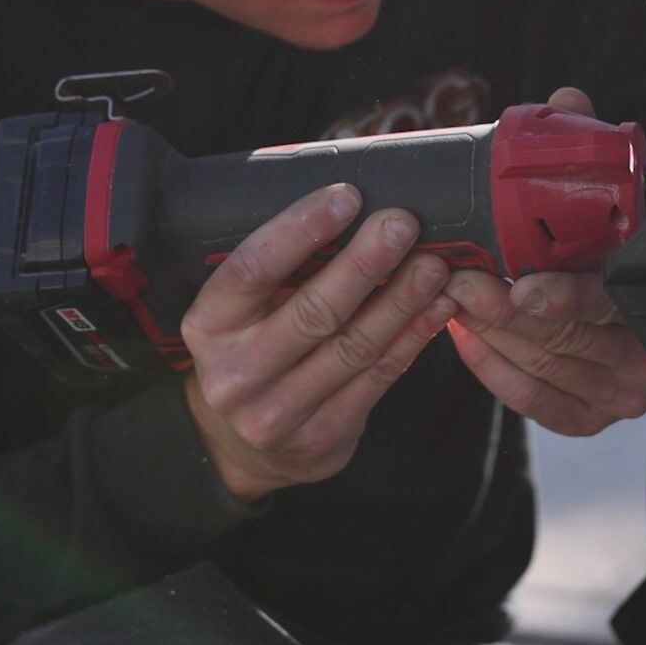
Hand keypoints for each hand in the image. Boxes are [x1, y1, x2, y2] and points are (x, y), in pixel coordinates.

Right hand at [181, 184, 456, 501]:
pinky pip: (377, 379)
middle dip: (364, 263)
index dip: (300, 230)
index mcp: (209, 324)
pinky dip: (412, 339)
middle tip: (402, 224)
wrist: (244, 446)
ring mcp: (278, 412)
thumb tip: (351, 205)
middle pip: (312, 312)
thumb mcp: (242, 309)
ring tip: (433, 265)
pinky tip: (436, 308)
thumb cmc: (252, 348)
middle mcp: (236, 372)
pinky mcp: (322, 437)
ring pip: (353, 348)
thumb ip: (282, 268)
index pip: (252, 269)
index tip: (348, 198)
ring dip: (401, 301)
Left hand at [445, 87, 645, 436]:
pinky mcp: (591, 416)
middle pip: (568, 338)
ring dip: (493, 333)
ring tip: (451, 299)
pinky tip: (467, 337)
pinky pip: (539, 401)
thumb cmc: (615, 242)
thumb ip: (588, 150)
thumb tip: (568, 104)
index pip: (612, 301)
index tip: (522, 285)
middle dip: (505, 310)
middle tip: (459, 281)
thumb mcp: (611, 195)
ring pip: (546, 367)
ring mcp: (621, 392)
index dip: (567, 296)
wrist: (640, 307)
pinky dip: (498, 371)